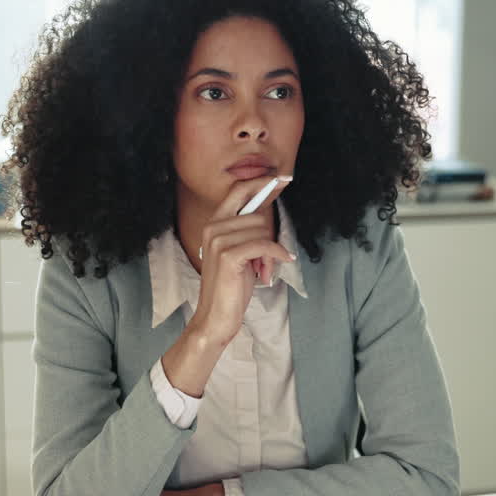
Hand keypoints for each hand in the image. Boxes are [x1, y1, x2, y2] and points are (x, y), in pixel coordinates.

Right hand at [190, 176, 293, 346]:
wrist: (215, 318)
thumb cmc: (231, 287)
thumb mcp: (240, 254)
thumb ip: (248, 232)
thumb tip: (268, 214)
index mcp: (214, 224)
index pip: (239, 190)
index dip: (261, 182)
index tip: (282, 177)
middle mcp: (213, 228)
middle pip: (258, 215)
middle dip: (268, 237)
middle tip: (264, 262)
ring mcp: (218, 241)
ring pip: (262, 231)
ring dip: (270, 252)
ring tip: (261, 270)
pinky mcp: (228, 256)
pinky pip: (264, 245)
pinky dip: (276, 255)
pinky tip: (278, 265)